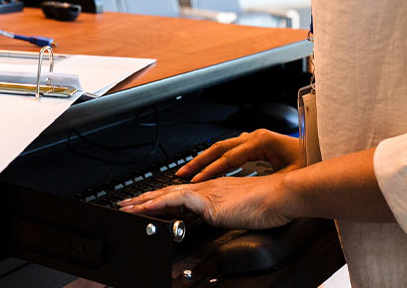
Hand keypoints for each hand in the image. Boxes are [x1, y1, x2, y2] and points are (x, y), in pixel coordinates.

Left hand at [119, 174, 291, 228]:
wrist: (281, 196)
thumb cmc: (270, 205)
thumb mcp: (243, 210)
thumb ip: (229, 211)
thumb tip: (223, 218)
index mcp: (215, 189)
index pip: (180, 194)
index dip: (161, 198)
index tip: (144, 203)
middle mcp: (207, 188)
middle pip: (169, 192)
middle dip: (144, 199)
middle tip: (125, 204)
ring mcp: (207, 193)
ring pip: (167, 194)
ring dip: (144, 202)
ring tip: (127, 207)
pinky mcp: (209, 201)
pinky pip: (177, 200)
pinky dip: (159, 203)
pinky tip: (147, 208)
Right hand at [177, 129, 300, 181]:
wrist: (324, 150)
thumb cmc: (311, 163)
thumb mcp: (291, 175)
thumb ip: (271, 180)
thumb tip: (256, 188)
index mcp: (261, 141)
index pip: (228, 158)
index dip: (210, 170)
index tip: (195, 181)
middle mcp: (256, 137)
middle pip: (220, 147)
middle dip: (200, 161)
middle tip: (182, 172)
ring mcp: (256, 139)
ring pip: (224, 147)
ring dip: (207, 159)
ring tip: (192, 170)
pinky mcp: (259, 145)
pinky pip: (232, 150)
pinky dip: (219, 159)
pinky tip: (213, 167)